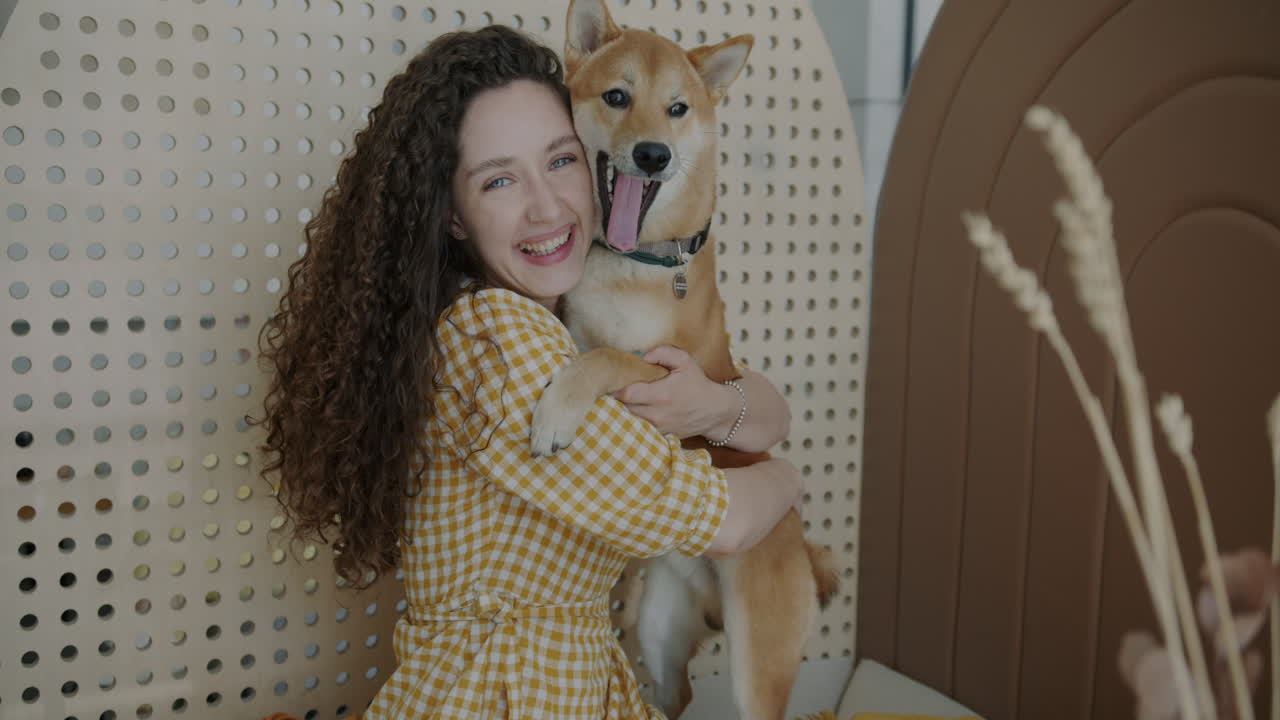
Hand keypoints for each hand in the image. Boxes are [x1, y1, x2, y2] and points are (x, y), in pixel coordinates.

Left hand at [613, 346, 736, 438]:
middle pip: (624, 410)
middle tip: (611, 393)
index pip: (628, 394)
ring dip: (623, 414)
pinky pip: (640, 431)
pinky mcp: (662, 436)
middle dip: (616, 402)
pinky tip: (632, 415)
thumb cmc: (698, 384)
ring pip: (630, 423)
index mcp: (662, 394)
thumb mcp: (685, 361)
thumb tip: (643, 356)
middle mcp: (658, 414)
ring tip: (619, 404)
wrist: (715, 410)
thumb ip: (663, 353)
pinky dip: (634, 423)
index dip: (616, 389)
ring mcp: (660, 428)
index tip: (613, 384)